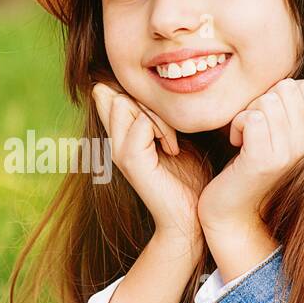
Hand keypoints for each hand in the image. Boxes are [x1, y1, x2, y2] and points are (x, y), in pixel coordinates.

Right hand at [92, 82, 205, 243]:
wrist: (190, 217)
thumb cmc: (190, 178)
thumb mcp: (177, 137)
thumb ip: (164, 115)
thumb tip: (170, 85)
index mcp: (122, 134)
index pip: (113, 90)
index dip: (141, 94)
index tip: (169, 121)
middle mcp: (114, 140)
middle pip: (117, 91)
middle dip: (149, 103)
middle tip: (173, 131)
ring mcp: (119, 151)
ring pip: (123, 102)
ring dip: (155, 114)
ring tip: (171, 140)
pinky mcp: (130, 161)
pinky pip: (139, 123)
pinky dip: (161, 129)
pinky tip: (173, 149)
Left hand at [197, 77, 303, 235]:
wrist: (231, 212)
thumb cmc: (243, 167)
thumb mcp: (269, 134)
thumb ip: (282, 109)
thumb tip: (290, 81)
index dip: (278, 93)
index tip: (265, 119)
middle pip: (286, 88)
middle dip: (260, 100)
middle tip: (250, 129)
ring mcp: (288, 154)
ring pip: (267, 100)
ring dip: (245, 114)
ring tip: (243, 139)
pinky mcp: (265, 161)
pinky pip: (251, 118)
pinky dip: (236, 126)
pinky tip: (236, 144)